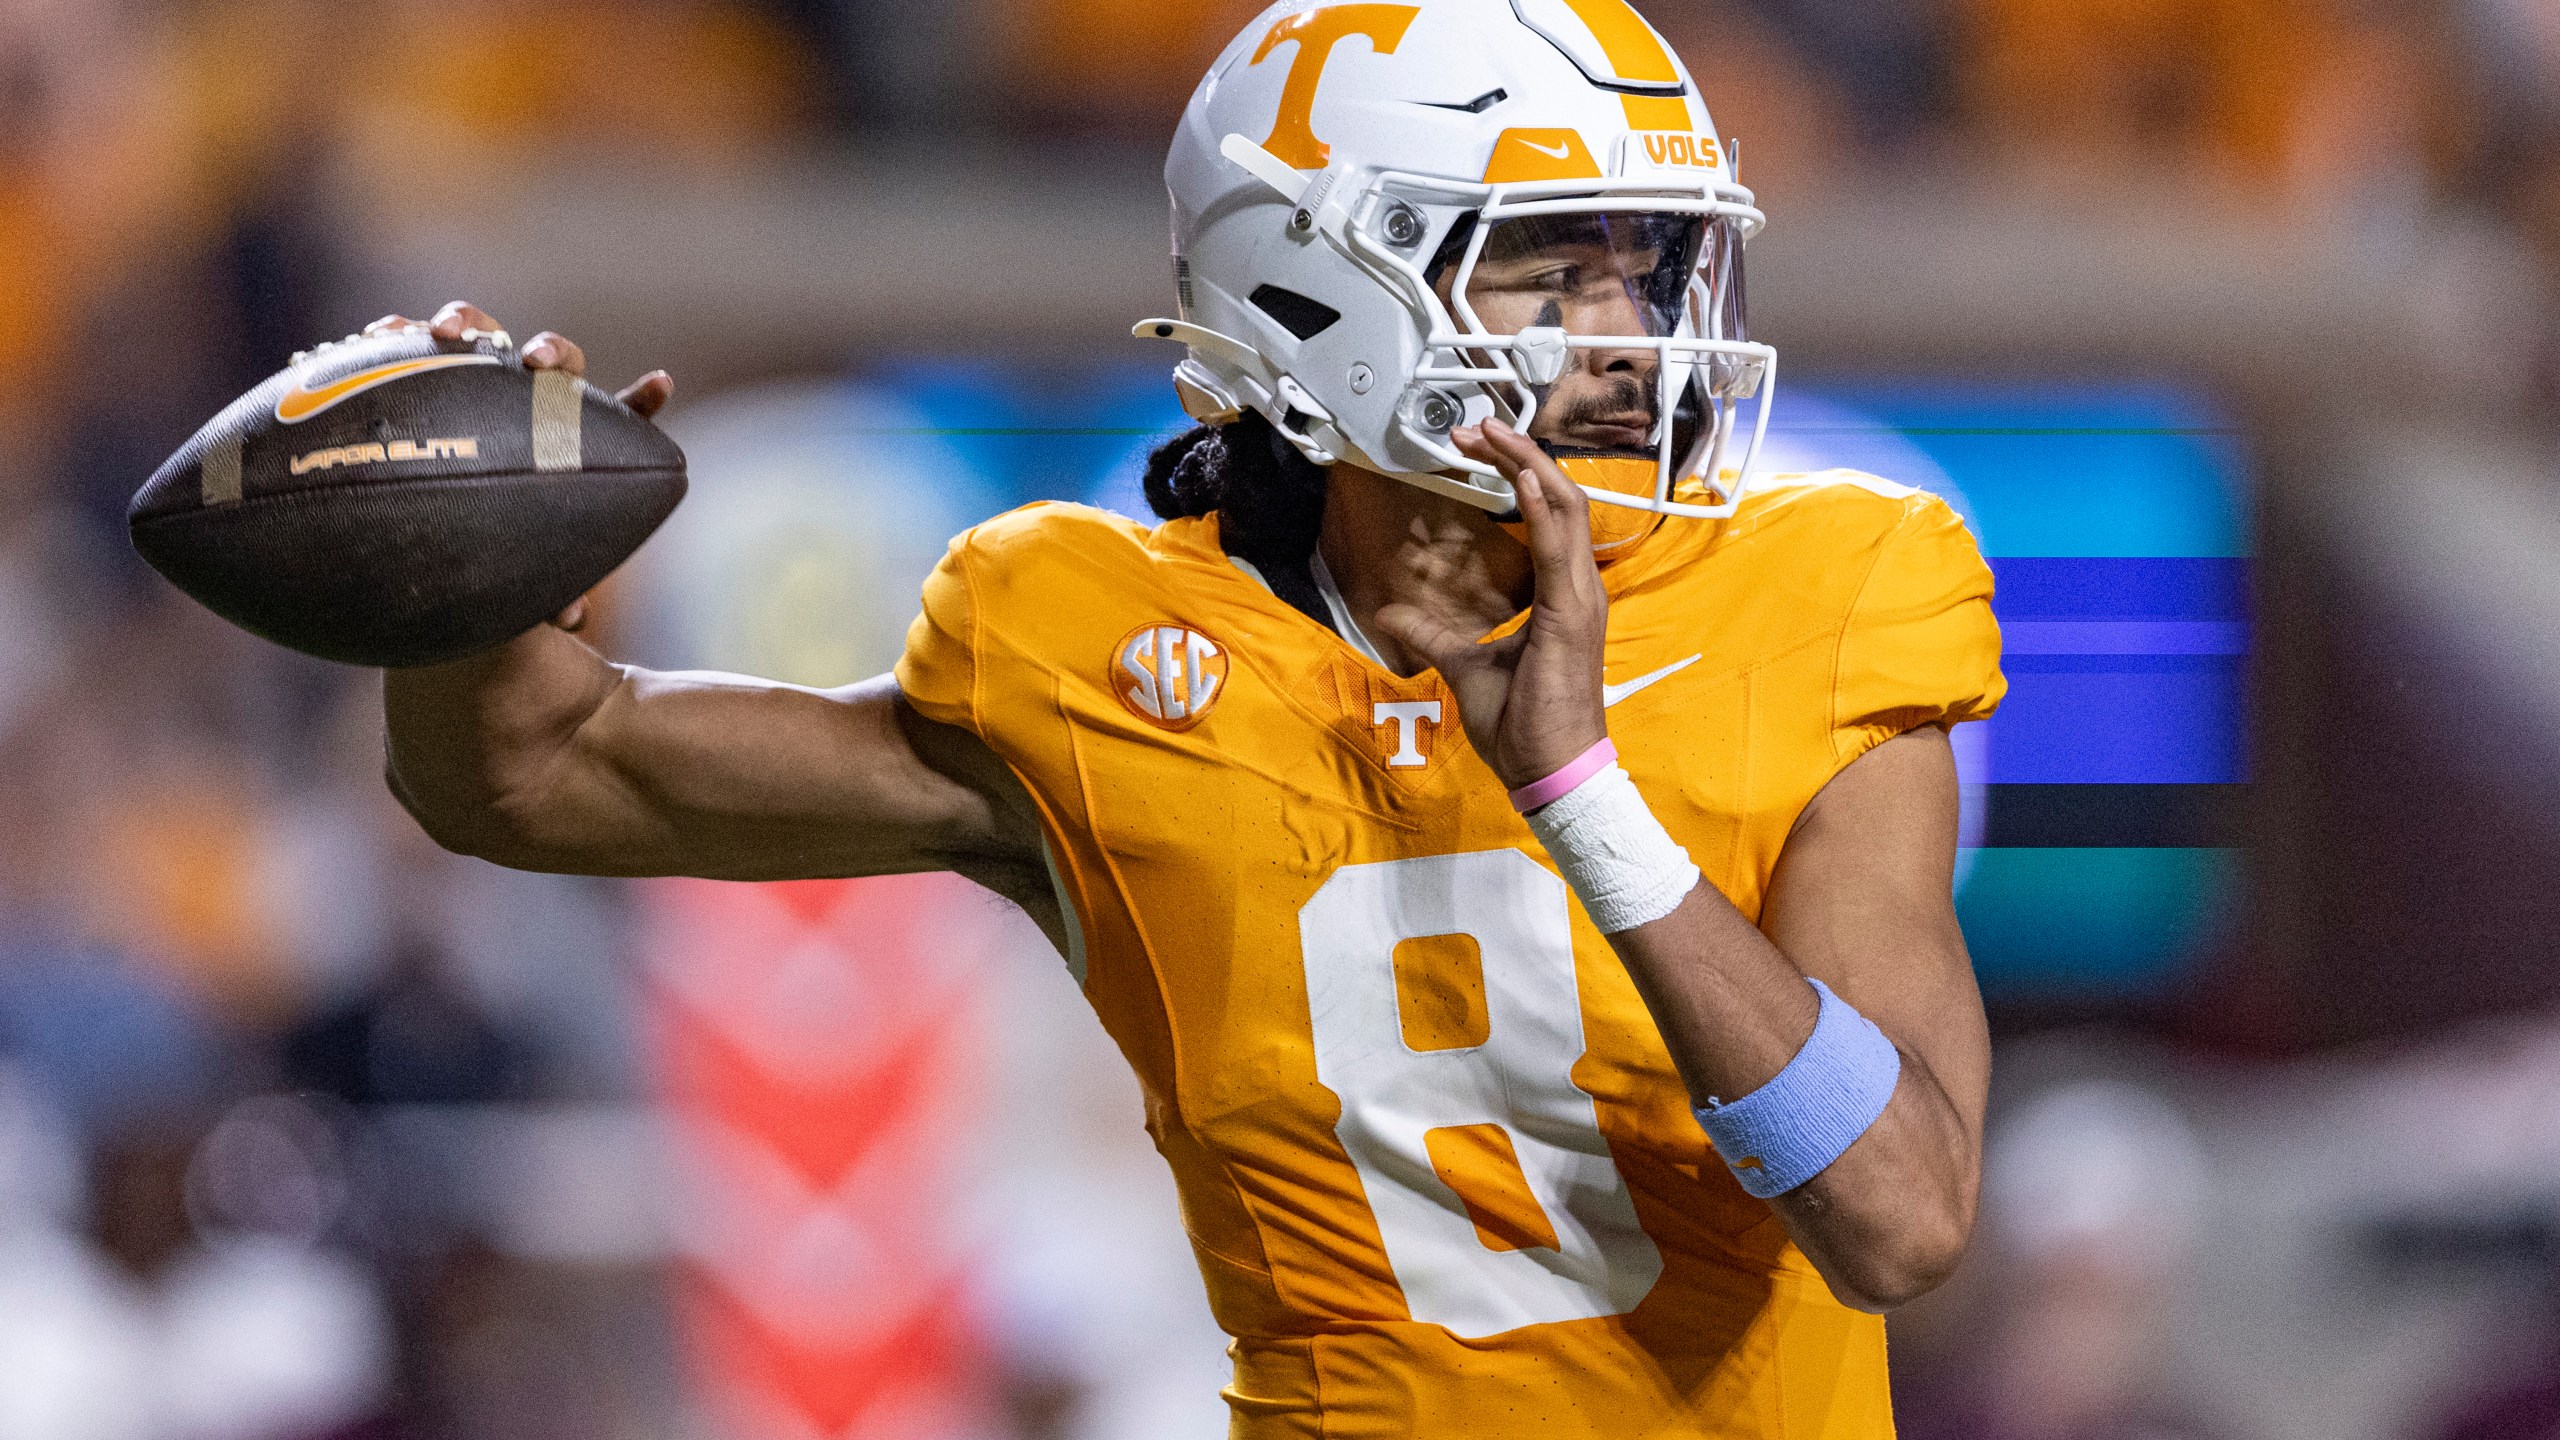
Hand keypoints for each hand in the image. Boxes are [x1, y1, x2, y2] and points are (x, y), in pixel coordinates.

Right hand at [367, 302, 674, 631]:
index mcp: (571, 438)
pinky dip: (392, 336)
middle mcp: (529, 399)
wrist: (429, 524)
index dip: (641, 399)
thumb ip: (552, 585)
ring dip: (466, 324)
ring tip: (444, 334)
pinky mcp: (419, 372)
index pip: (618, 415)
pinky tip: (372, 335)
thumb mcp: (525, 562)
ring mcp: (475, 377)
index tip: (660, 383)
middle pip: (554, 359)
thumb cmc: (495, 544)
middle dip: (548, 352)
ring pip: (481, 334)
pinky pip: (406, 345)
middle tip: (533, 362)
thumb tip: (570, 620)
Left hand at [1371, 419, 1608, 790]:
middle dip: (1520, 454)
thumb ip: (1432, 635)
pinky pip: (1557, 547)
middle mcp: (1578, 588)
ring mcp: (1580, 599)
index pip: (1549, 515)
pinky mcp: (1569, 615)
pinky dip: (1540, 508)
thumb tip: (1388, 615)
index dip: (1519, 473)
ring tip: (1491, 433)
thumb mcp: (1465, 666)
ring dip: (1528, 465)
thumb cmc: (1521, 726)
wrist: (1550, 772)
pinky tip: (1519, 477)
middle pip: (1560, 497)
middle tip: (1476, 426)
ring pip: (1566, 508)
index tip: (1478, 447)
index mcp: (1562, 595)